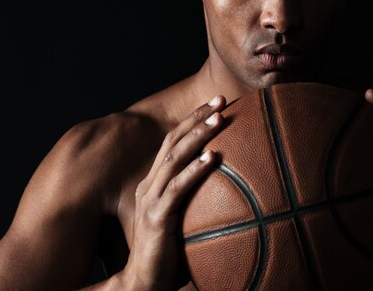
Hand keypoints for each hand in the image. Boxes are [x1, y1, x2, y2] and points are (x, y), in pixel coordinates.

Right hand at [123, 96, 225, 290]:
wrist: (143, 283)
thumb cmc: (166, 253)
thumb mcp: (181, 218)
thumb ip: (194, 199)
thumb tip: (229, 188)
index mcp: (154, 183)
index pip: (173, 143)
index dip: (193, 121)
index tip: (216, 105)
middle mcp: (150, 185)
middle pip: (173, 142)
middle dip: (197, 117)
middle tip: (221, 99)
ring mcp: (151, 200)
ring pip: (175, 158)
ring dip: (197, 136)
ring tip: (218, 118)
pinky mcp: (157, 218)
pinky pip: (178, 189)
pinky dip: (195, 170)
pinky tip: (212, 157)